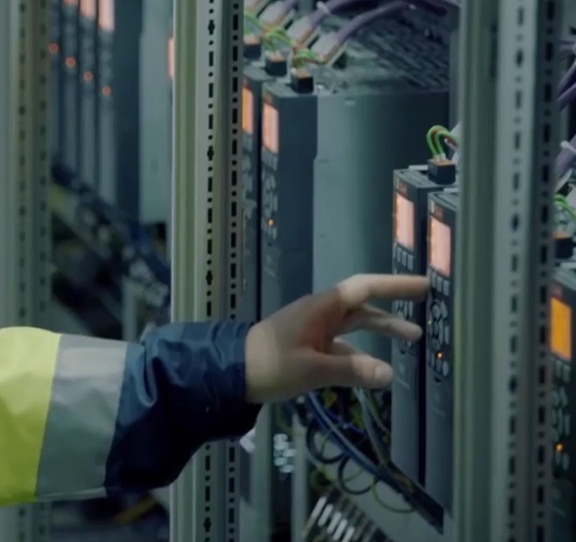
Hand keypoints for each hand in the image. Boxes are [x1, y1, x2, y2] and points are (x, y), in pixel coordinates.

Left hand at [243, 274, 427, 402]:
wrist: (232, 372)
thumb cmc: (271, 363)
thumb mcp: (313, 368)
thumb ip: (352, 371)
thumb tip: (390, 374)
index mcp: (322, 307)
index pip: (365, 288)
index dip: (394, 286)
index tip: (423, 285)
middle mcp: (321, 314)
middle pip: (363, 306)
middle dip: (394, 307)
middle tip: (426, 308)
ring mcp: (314, 331)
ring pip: (355, 327)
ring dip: (381, 331)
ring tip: (413, 340)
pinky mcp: (308, 349)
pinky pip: (342, 348)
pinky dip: (361, 356)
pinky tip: (377, 370)